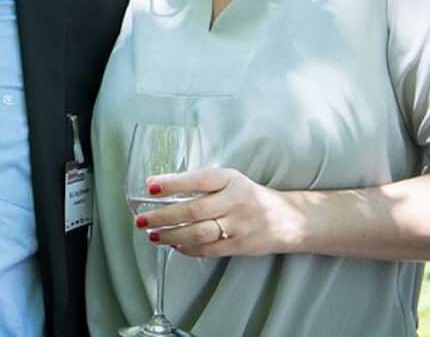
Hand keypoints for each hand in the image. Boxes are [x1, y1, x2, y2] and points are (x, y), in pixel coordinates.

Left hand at [133, 167, 302, 257]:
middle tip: (142, 219)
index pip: (198, 180)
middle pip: (194, 210)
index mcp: (230, 180)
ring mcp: (238, 226)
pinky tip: (174, 244)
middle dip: (163, 215)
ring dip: (172, 235)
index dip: (173, 183)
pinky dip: (187, 248)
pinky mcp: (239, 246)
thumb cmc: (249, 196)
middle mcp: (235, 201)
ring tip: (153, 235)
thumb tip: (159, 187)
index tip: (150, 186)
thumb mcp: (229, 181)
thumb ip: (201, 183)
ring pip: (199, 233)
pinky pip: (208, 249)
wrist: (287, 220)